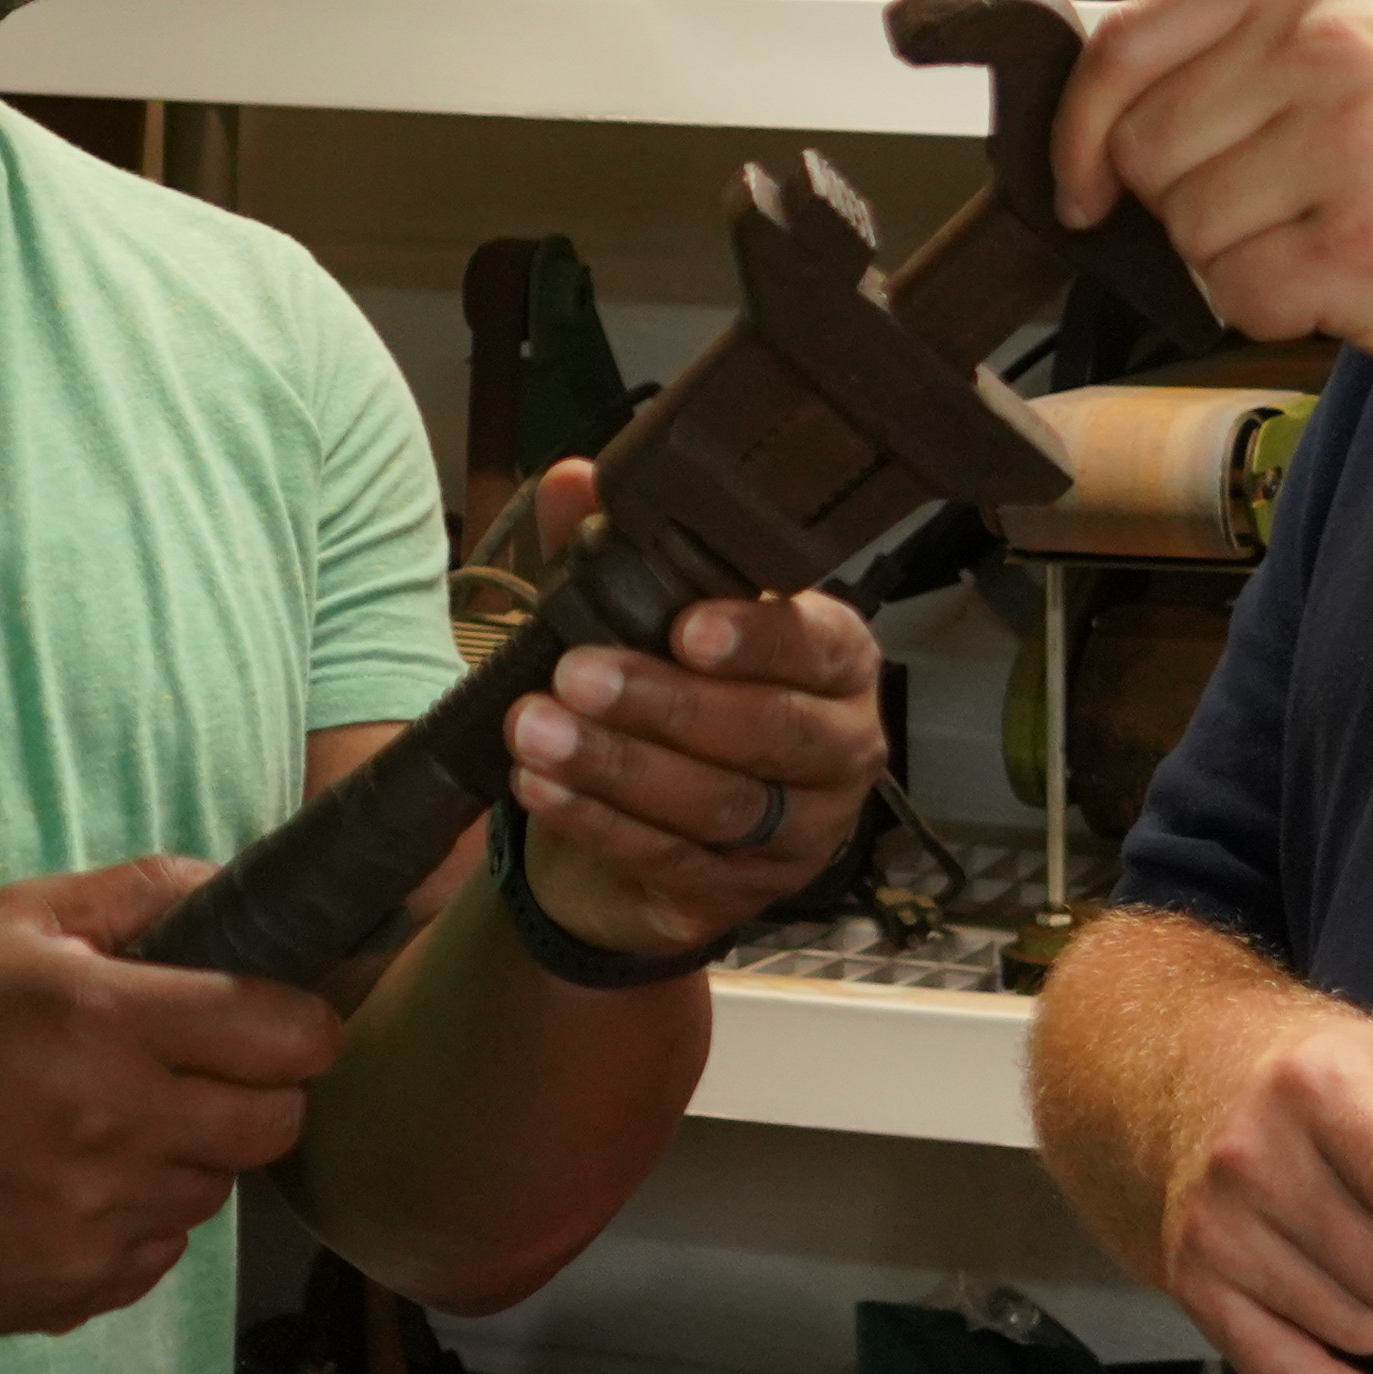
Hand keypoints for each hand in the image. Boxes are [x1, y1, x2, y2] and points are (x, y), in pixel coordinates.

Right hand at [0, 858, 340, 1337]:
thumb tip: (235, 884)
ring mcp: (95, 1224)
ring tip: (105, 1128)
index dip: (298, 1023)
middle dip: (258, 1091)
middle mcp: (114, 1130)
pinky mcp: (72, 1293)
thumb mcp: (5, 924)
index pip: (289, 1036)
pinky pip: (158, 1254)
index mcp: (104, 1024)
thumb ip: (134, 894)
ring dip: (186, 1157)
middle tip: (198, 1073)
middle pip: (278, 1123)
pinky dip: (134, 1223)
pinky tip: (66, 1189)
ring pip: (216, 1191)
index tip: (274, 1018)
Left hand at [499, 459, 888, 959]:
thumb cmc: (670, 697)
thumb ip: (615, 551)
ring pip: (717, 803)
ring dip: (617, 765)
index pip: (816, 646)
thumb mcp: (643, 620)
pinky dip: (597, 821)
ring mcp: (799, 832)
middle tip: (577, 675)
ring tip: (534, 729)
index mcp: (835, 660)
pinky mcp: (743, 895)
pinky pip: (671, 858)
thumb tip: (572, 479)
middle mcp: (838, 748)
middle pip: (770, 731)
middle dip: (667, 704)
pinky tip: (539, 784)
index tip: (685, 627)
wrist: (652, 831)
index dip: (757, 639)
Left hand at [1049, 0, 1372, 407]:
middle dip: (1187, 206)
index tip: (1082, 184)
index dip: (1080, 129)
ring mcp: (1351, 136)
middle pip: (1145, 149)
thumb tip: (1092, 113)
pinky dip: (1275, 312)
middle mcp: (1329, 40)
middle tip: (1284, 213)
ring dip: (1238, 263)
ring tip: (1331, 242)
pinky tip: (1349, 285)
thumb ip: (1239, 54)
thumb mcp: (1363, 53)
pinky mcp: (1364, 238)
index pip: (1127, 41)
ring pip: (1187, 229)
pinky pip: (1238, 294)